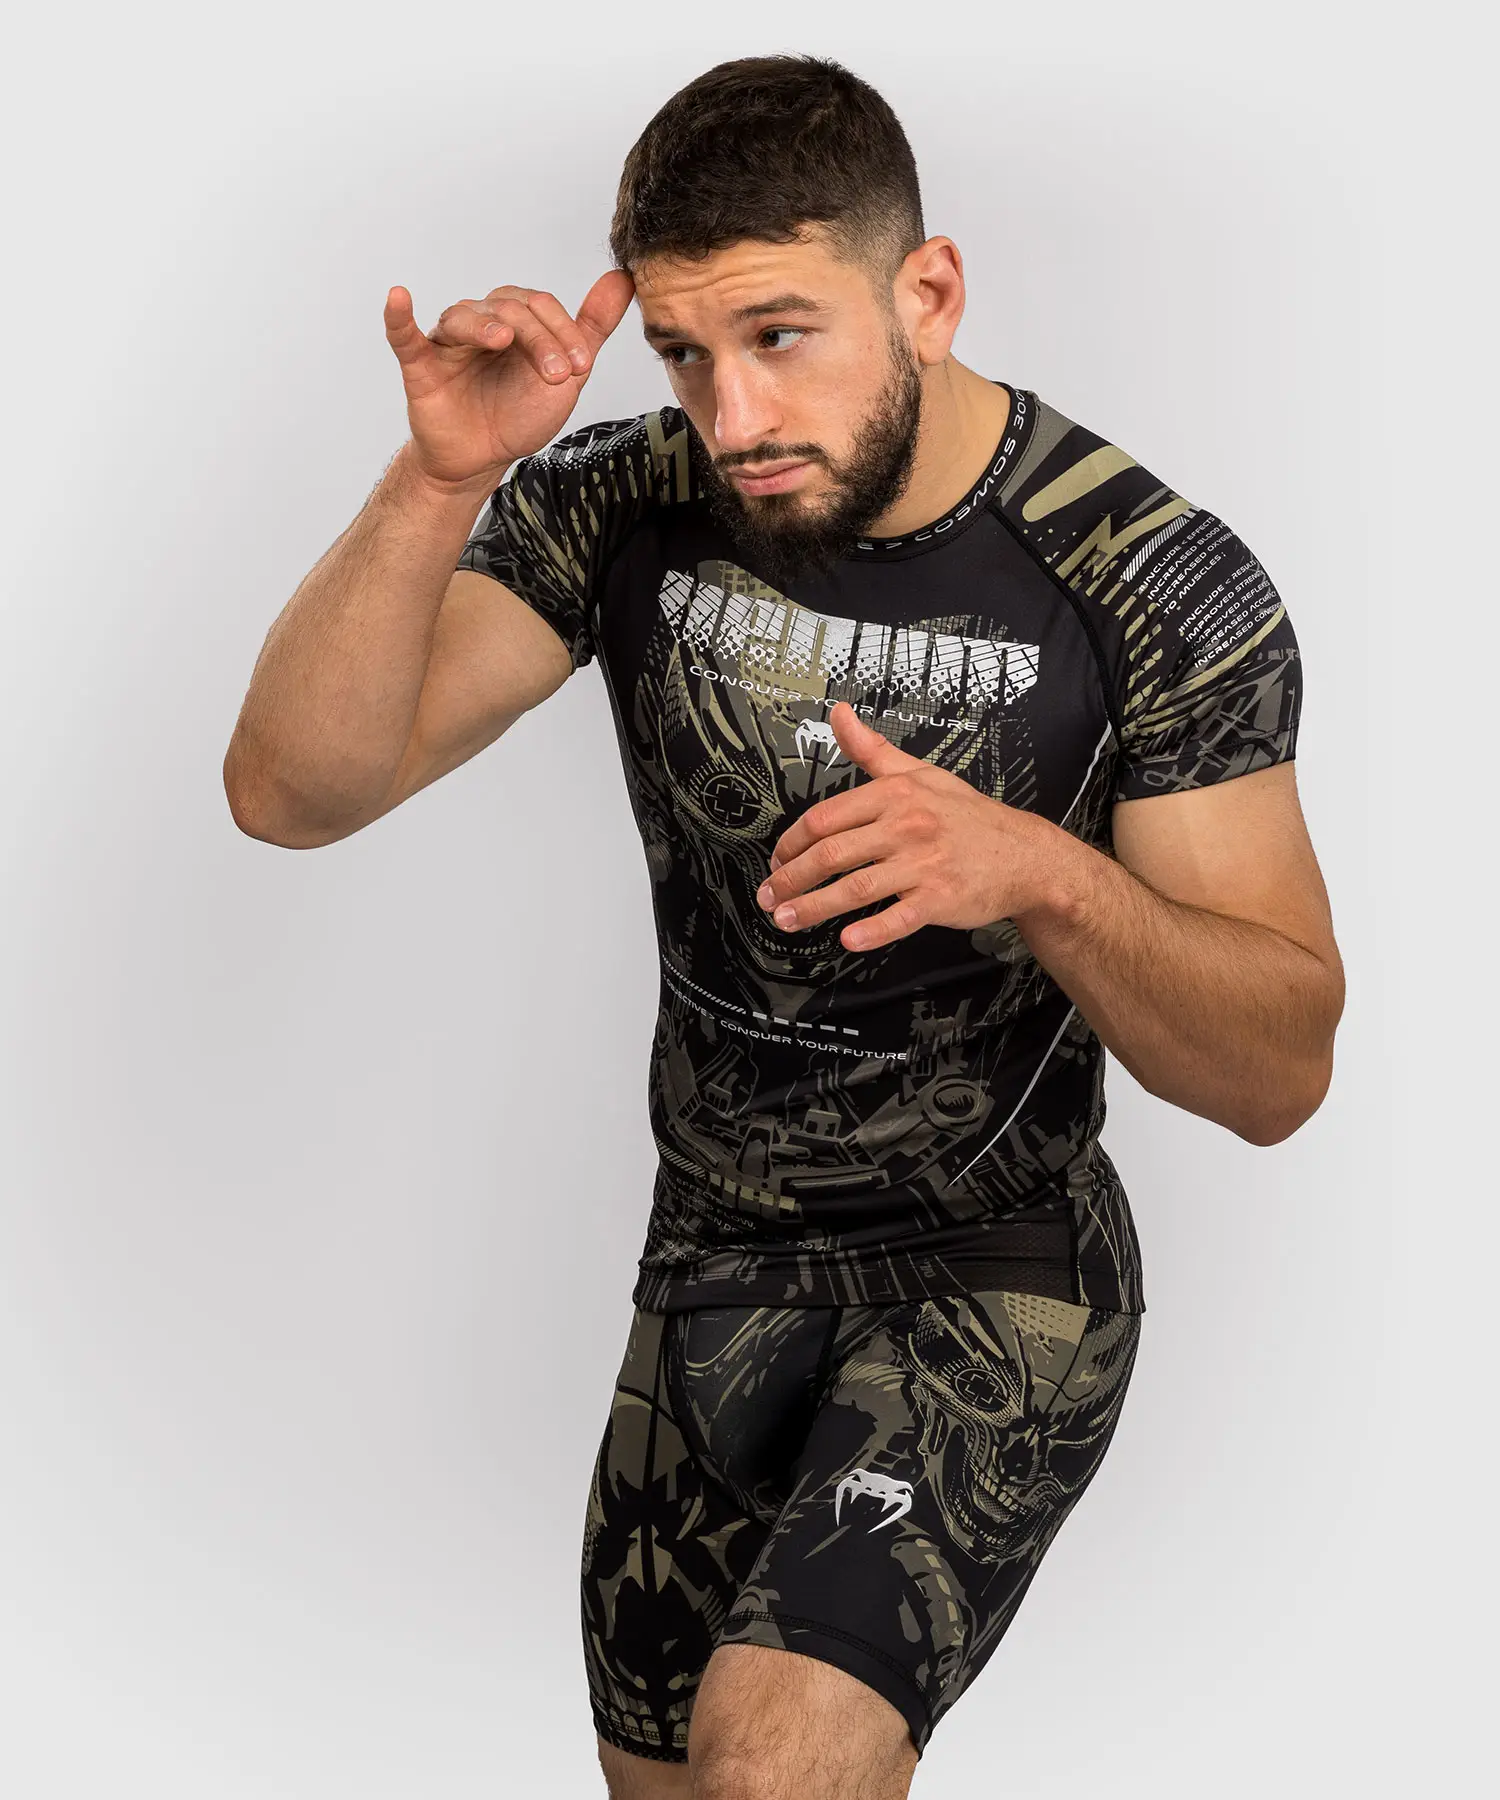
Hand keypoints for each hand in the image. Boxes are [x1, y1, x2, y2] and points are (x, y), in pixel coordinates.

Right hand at [382, 270, 634, 492]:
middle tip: (556, 373)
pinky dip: (399, 317)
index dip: (563, 331)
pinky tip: (399, 297)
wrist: (484, 457)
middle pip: (507, 308)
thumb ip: (591, 328)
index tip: (581, 365)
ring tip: (501, 340)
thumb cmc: (518, 412)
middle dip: (538, 338)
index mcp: (515, 322)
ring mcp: (450, 343)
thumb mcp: (566, 373)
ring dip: (484, 325)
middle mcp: (481, 323)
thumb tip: (622, 279)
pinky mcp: (421, 367)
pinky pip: (405, 337)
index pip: (539, 306)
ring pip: (464, 316)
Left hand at [756, 703, 1068, 950]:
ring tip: (787, 919)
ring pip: (856, 887)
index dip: (792, 843)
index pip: (825, 817)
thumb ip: (872, 750)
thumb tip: (839, 715)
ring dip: (814, 907)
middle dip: (792, 878)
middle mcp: (906, 826)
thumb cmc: (968, 816)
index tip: (777, 861)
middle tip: (769, 896)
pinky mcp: (940, 899)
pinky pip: (899, 918)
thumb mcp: (920, 773)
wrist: (1024, 855)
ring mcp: (923, 864)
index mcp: (895, 795)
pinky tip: (847, 938)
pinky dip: (872, 930)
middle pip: (832, 853)